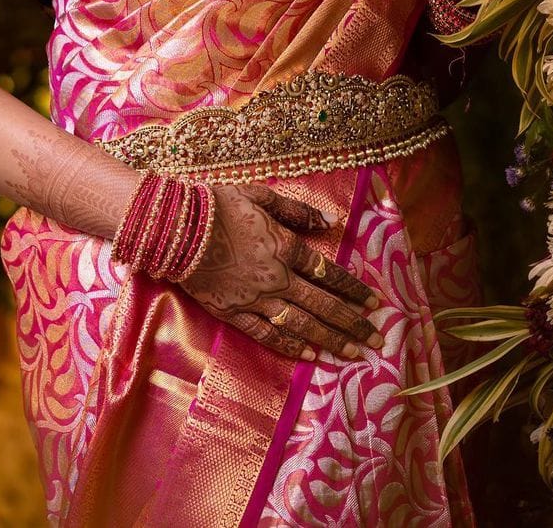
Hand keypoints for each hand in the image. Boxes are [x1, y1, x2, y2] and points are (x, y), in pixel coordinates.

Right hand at [181, 183, 381, 361]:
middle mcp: (277, 278)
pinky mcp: (234, 314)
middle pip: (322, 305)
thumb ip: (298, 211)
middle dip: (352, 323)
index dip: (353, 289)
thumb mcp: (262, 197)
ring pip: (301, 325)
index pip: (329, 273)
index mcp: (285, 247)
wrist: (175, 228)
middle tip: (376, 339)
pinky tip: (309, 355)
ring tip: (353, 354)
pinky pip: (267, 334)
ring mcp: (256, 299)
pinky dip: (290, 346)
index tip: (374, 302)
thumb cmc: (218, 205)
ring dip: (329, 340)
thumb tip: (332, 221)